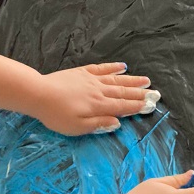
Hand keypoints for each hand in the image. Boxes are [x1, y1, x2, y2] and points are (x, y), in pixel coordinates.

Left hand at [30, 62, 158, 134]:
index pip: (122, 106)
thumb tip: (117, 122)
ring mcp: (91, 80)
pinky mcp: (82, 72)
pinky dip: (113, 67)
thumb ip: (98, 124)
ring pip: (116, 79)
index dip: (137, 106)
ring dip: (132, 80)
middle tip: (154, 93)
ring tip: (145, 80)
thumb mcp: (77, 127)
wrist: (38, 94)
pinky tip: (122, 66)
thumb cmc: (56, 115)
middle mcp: (99, 91)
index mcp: (99, 106)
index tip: (150, 105)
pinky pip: (102, 69)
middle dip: (140, 93)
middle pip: (123, 92)